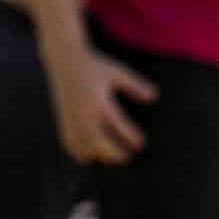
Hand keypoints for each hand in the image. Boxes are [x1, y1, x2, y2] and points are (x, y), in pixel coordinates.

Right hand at [50, 46, 154, 163]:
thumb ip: (135, 85)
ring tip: (112, 157)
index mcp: (98, 99)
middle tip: (128, 157)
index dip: (131, 136)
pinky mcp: (63, 121)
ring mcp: (71, 118)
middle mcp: (83, 111)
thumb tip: (155, 96)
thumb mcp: (117, 72)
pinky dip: (81, 153)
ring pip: (84, 146)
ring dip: (99, 155)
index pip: (117, 123)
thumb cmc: (95, 67)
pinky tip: (92, 155)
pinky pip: (71, 145)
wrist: (64, 60)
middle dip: (114, 152)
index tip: (141, 143)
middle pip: (98, 140)